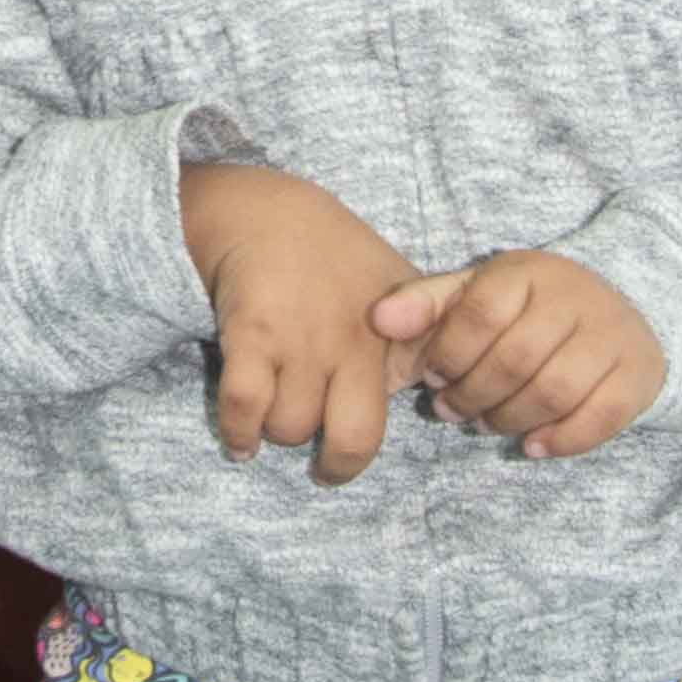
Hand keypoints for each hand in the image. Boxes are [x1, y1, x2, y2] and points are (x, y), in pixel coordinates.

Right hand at [178, 159, 415, 487]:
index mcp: (390, 337)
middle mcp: (350, 342)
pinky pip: (245, 406)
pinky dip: (239, 433)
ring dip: (281, 434)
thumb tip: (442, 387)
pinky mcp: (251, 334)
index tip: (357, 453)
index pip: (408, 410)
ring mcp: (300, 339)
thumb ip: (423, 336)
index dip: (384, 440)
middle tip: (324, 468)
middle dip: (336, 466)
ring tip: (277, 418)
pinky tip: (242, 440)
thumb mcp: (398, 286)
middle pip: (354, 439)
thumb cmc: (335, 254)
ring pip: (292, 428)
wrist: (266, 212)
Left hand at [368, 248, 667, 460]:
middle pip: (515, 360)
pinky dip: (559, 440)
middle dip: (473, 395)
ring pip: (553, 392)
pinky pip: (598, 418)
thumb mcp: (476, 294)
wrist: (613, 313)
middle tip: (451, 409)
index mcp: (529, 272)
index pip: (481, 313)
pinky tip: (532, 444)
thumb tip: (378, 318)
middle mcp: (576, 297)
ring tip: (487, 422)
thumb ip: (425, 304)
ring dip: (509, 420)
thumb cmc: (526, 309)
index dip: (449, 354)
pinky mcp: (636, 375)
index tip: (434, 374)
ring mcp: (611, 335)